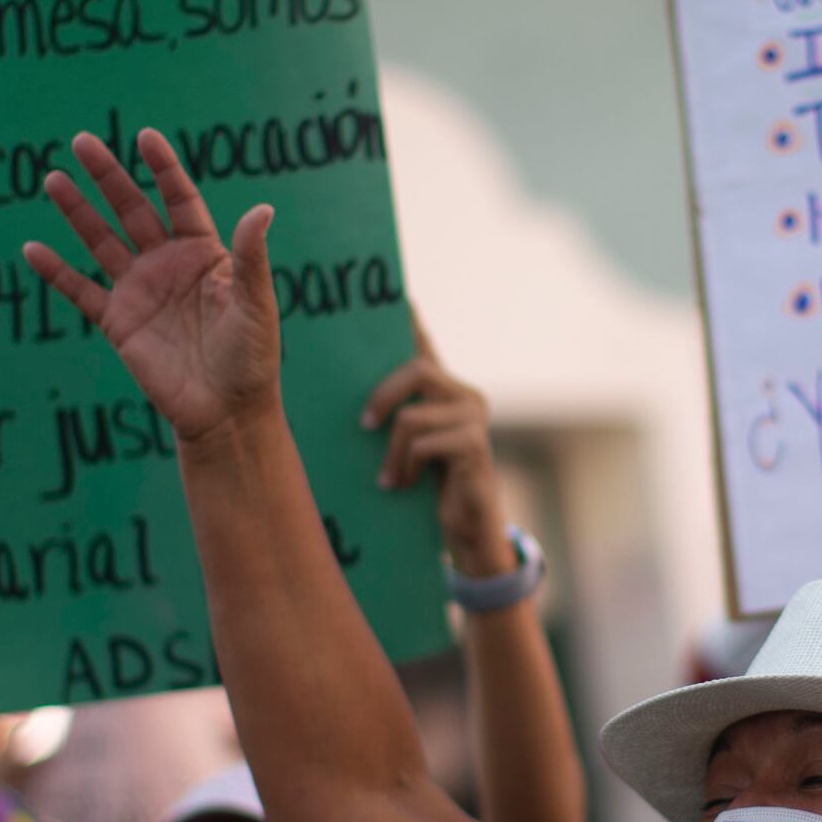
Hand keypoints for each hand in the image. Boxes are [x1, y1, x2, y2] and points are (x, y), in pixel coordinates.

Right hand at [23, 128, 280, 441]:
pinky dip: (56, 272)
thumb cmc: (252, 358)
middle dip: (108, 176)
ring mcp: (140, 291)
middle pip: (133, 210)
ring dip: (77, 212)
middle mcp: (168, 265)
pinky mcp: (119, 323)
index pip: (180, 199)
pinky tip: (32, 248)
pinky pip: (80, 291)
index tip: (145, 137)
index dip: (163, 169)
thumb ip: (251, 257)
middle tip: (81, 141)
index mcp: (204, 253)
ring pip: (101, 241)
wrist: (227, 412)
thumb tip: (263, 209)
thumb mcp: (256, 303)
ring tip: (52, 179)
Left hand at [361, 312, 511, 573]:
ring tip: (386, 477)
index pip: (423, 343)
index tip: (393, 293)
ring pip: (413, 414)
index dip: (408, 318)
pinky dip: (405, 466)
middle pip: (416, 369)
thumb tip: (345, 403)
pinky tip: (400, 485)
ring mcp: (474, 419)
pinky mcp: (475, 446)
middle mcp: (463, 395)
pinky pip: (424, 443)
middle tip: (363, 425)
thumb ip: (390, 417)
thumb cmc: (427, 487)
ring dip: (392, 451)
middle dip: (382, 394)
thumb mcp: (405, 446)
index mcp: (442, 390)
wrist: (466, 528)